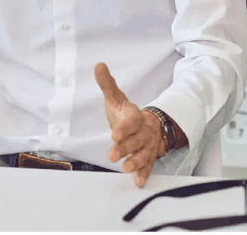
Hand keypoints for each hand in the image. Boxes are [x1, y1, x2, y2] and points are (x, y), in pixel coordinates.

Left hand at [94, 62, 164, 187]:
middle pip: (136, 140)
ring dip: (135, 162)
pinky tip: (138, 181)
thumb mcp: (116, 98)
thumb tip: (98, 65)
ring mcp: (147, 146)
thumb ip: (107, 84)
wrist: (148, 125)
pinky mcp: (148, 157)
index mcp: (135, 117)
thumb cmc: (127, 113)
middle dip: (125, 148)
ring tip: (126, 168)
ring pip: (143, 154)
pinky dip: (144, 174)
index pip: (131, 122)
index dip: (124, 129)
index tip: (114, 135)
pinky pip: (148, 166)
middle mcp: (143, 132)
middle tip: (113, 156)